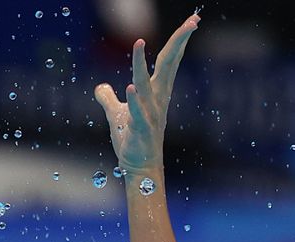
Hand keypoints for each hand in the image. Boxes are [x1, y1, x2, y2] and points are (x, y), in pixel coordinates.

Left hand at [94, 14, 198, 175]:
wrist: (138, 167)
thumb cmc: (132, 139)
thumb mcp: (117, 114)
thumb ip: (108, 98)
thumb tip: (100, 87)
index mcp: (155, 92)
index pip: (169, 60)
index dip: (179, 40)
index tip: (193, 21)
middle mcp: (157, 99)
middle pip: (167, 65)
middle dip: (178, 42)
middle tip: (193, 21)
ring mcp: (150, 114)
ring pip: (146, 85)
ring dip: (140, 65)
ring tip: (139, 43)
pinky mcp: (141, 130)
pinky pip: (138, 114)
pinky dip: (135, 101)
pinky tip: (131, 88)